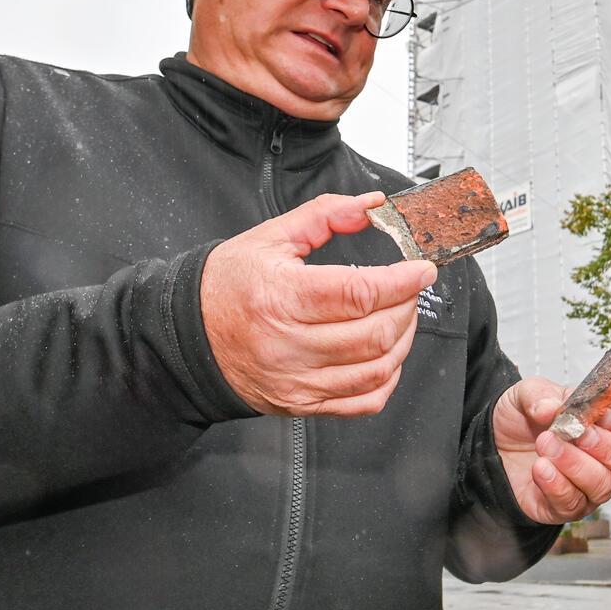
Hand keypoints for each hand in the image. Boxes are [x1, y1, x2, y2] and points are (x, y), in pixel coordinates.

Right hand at [200, 192, 435, 416]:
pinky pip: (363, 402)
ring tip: (401, 315)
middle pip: (374, 333)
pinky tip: (386, 354)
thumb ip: (325, 215)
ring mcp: (296, 380)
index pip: (359, 293)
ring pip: (376, 369)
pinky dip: (387, 378)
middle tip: (410, 288)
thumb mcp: (271, 238)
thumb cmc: (228, 285)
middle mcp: (288, 344)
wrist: (188, 335)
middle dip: (407, 306)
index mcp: (280, 297)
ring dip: (403, 340)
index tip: (422, 269)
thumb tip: (372, 205)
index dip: (401, 280)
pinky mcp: (301, 404)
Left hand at [493, 377, 610, 523]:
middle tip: (579, 433)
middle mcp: (610, 457)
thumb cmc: (523, 419)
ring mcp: (592, 485)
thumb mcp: (528, 393)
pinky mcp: (568, 507)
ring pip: (605, 485)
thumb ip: (541, 394)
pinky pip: (574, 503)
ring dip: (575, 464)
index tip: (605, 413)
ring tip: (546, 444)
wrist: (494, 446)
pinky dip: (556, 485)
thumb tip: (551, 407)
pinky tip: (540, 468)